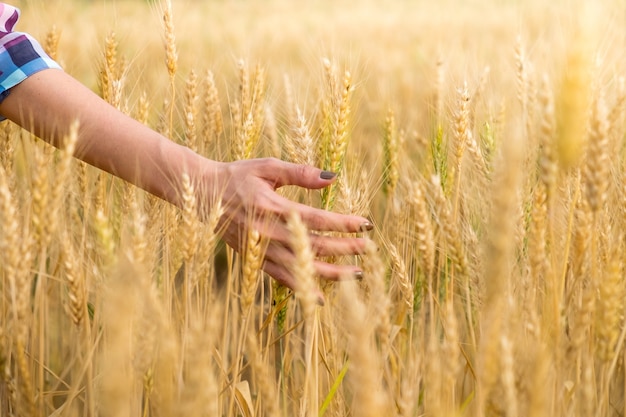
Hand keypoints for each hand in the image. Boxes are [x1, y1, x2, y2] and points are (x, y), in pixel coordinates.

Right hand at [207, 157, 371, 289]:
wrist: (202, 195)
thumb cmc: (237, 176)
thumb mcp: (267, 167)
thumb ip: (300, 173)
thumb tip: (332, 177)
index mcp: (272, 206)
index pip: (316, 219)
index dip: (342, 224)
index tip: (365, 225)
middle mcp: (267, 232)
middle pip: (312, 246)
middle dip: (343, 249)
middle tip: (368, 249)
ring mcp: (260, 249)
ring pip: (299, 267)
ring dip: (329, 273)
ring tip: (355, 275)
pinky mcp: (254, 260)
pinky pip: (280, 278)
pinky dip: (300, 288)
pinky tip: (320, 297)